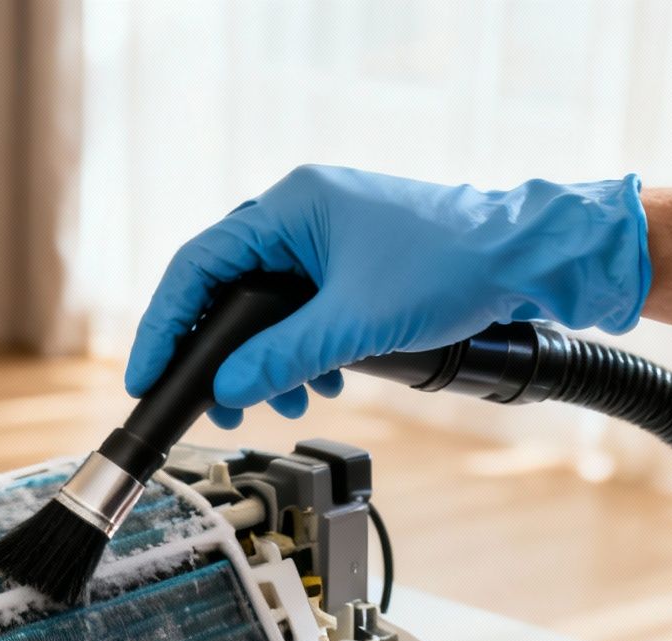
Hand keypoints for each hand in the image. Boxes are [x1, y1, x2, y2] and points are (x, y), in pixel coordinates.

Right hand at [125, 165, 649, 426]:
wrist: (525, 258)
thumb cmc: (453, 265)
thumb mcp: (357, 323)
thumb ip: (285, 357)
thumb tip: (231, 386)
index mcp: (289, 207)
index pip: (199, 264)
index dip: (164, 322)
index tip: (146, 372)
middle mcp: (301, 213)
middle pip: (229, 287)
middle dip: (223, 353)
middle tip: (215, 402)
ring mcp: (327, 235)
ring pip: (268, 304)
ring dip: (267, 358)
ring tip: (277, 401)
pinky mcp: (352, 260)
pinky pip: (303, 306)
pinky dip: (301, 348)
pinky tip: (317, 381)